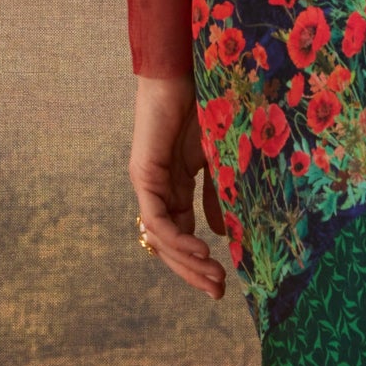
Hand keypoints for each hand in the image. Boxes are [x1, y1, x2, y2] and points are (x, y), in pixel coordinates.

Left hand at [128, 73, 226, 299]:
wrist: (191, 72)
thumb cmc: (208, 107)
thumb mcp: (220, 162)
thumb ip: (217, 197)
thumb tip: (220, 234)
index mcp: (176, 187)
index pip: (183, 235)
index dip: (199, 263)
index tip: (222, 286)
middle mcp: (159, 190)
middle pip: (169, 244)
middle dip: (192, 272)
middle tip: (217, 293)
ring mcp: (149, 183)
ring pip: (160, 237)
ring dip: (185, 261)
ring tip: (212, 276)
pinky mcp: (144, 174)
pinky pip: (156, 217)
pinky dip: (177, 238)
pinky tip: (200, 251)